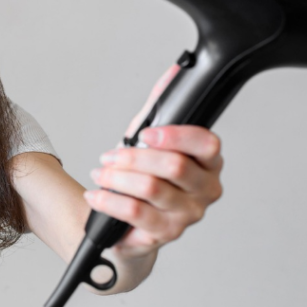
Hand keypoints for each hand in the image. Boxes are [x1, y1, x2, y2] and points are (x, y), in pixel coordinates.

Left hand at [83, 64, 224, 259]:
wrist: (129, 221)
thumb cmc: (145, 176)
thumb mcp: (150, 138)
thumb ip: (161, 106)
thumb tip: (174, 72)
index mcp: (210, 163)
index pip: (207, 143)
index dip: (174, 135)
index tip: (144, 133)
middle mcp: (206, 189)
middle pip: (174, 166)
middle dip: (133, 157)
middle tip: (110, 156)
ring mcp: (189, 215)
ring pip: (151, 188)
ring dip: (117, 177)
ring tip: (100, 173)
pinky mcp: (166, 234)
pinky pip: (136, 213)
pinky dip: (110, 200)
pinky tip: (96, 194)